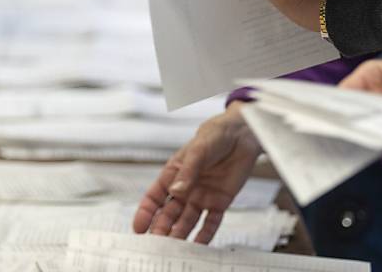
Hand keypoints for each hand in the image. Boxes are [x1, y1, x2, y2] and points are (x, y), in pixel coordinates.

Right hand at [134, 102, 261, 243]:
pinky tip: (198, 246)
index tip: (139, 227)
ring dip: (180, 234)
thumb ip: (188, 171)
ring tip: (174, 248)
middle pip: (169, 213)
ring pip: (187, 220)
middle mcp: (185, 188)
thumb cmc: (215, 135)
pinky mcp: (220, 201)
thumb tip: (177, 190)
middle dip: (161, 228)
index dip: (146, 212)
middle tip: (156, 242)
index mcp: (173, 173)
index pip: (155, 197)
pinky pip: (211, 222)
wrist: (242, 134)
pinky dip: (205, 235)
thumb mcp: (198, 149)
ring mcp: (202, 196)